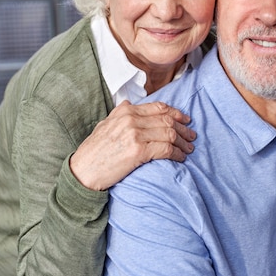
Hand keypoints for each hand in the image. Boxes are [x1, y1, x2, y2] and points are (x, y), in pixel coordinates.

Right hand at [69, 101, 195, 190]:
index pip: (158, 108)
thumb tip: (130, 104)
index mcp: (125, 111)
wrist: (83, 171)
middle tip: (192, 136)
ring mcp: (135, 135)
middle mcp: (131, 120)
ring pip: (169, 134)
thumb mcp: (105, 125)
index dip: (176, 113)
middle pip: (167, 120)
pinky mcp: (138, 151)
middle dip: (183, 128)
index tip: (186, 120)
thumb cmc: (93, 151)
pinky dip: (177, 153)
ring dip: (183, 143)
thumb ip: (119, 114)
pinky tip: (181, 158)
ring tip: (189, 149)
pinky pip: (166, 149)